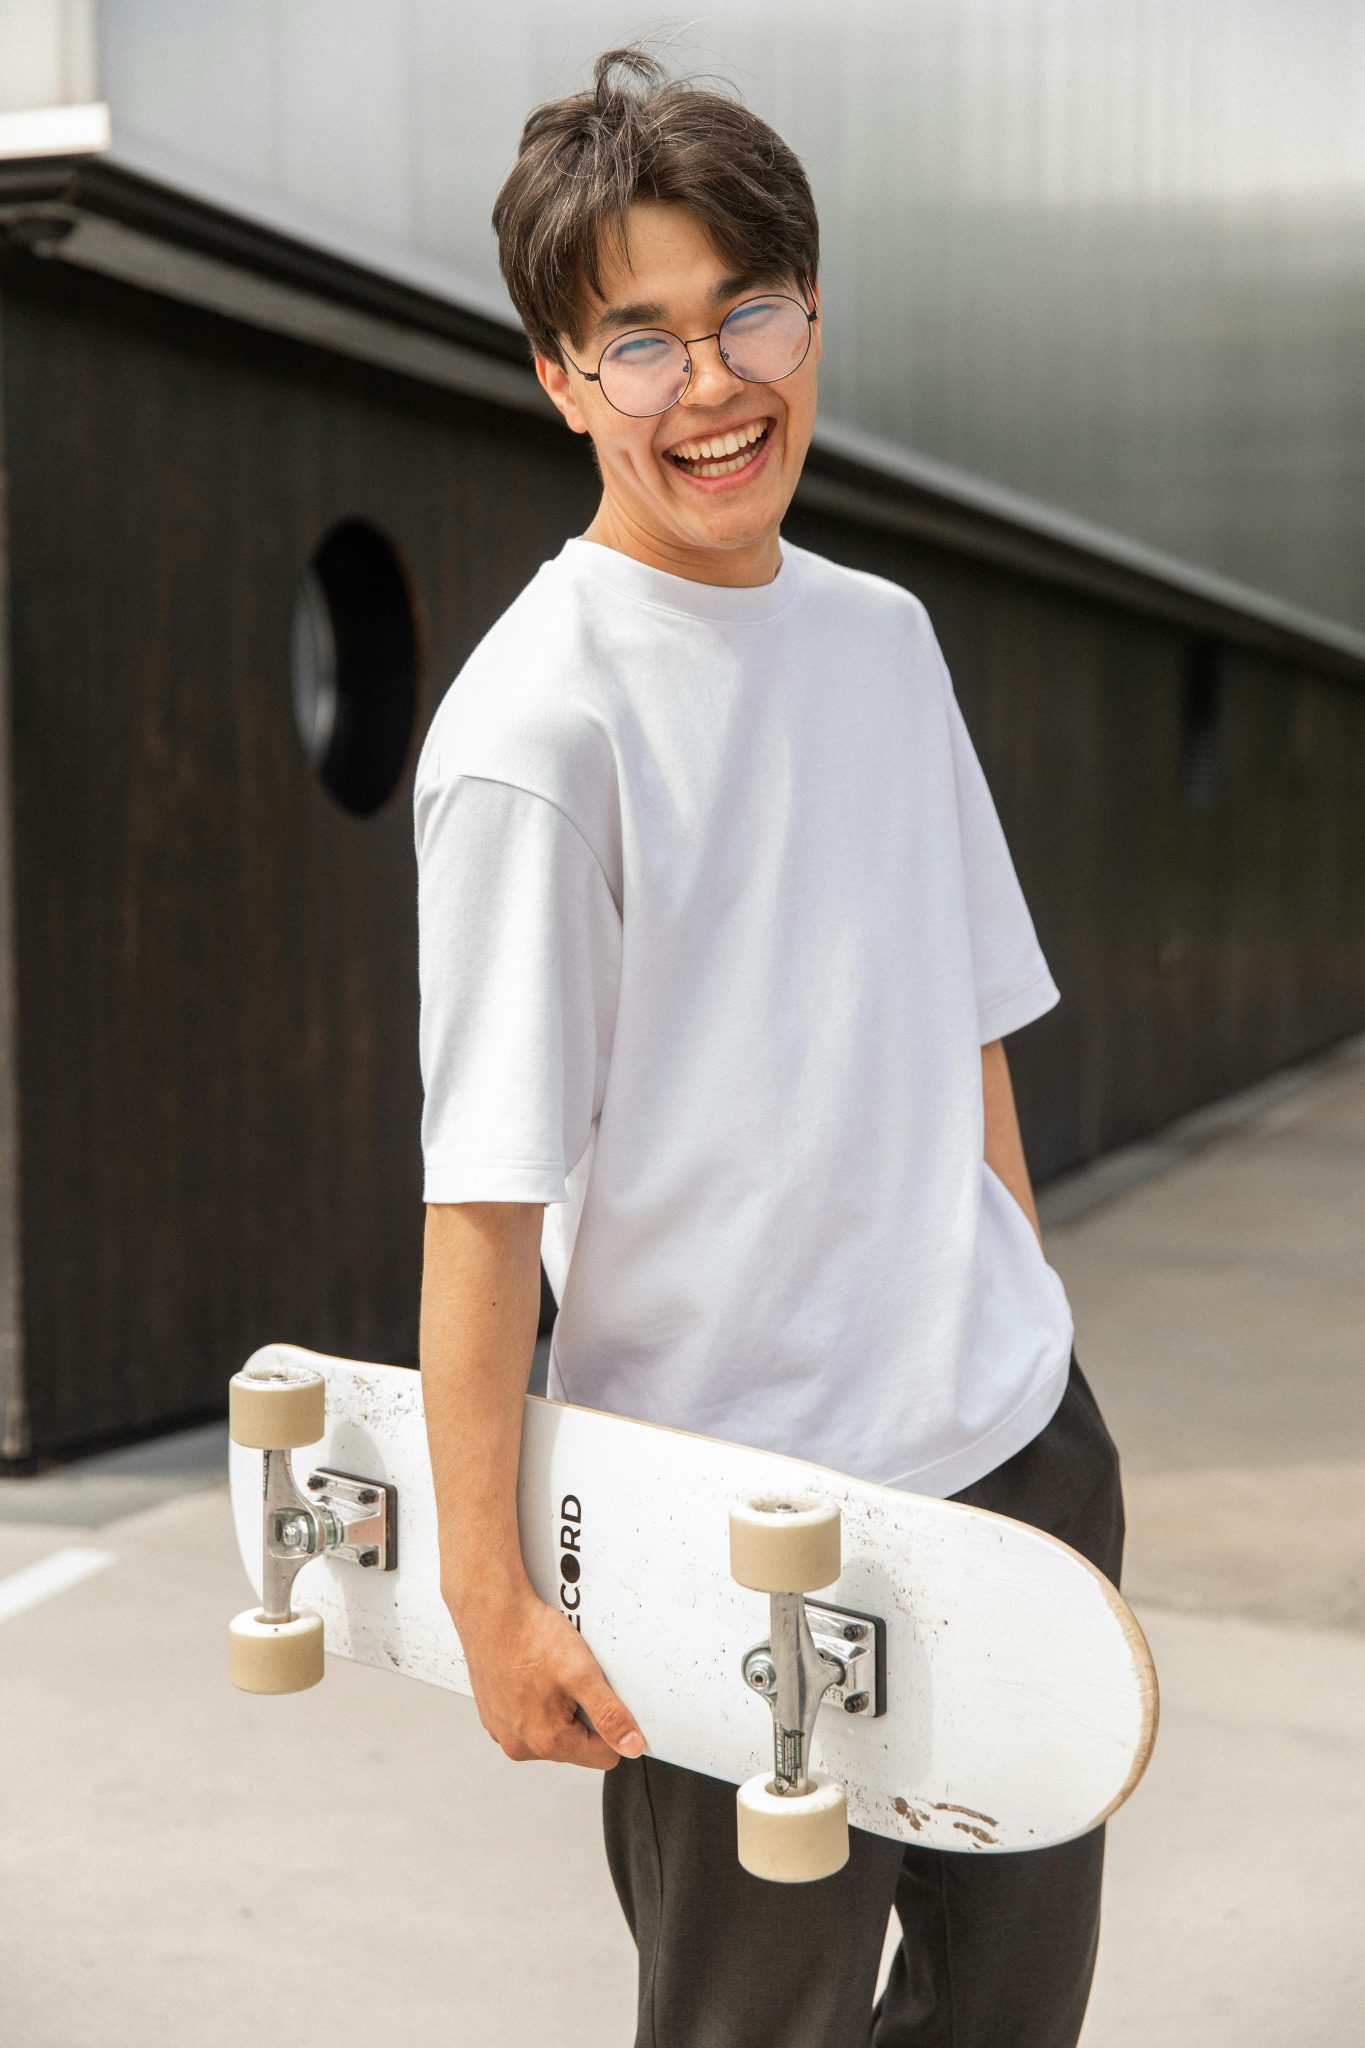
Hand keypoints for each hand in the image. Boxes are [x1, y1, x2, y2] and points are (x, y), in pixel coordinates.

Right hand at [450, 1581, 645, 1770]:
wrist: (491, 1612)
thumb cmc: (529, 1636)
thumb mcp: (582, 1673)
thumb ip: (610, 1715)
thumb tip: (630, 1745)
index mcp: (546, 1741)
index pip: (603, 1757)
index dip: (611, 1727)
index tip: (600, 1699)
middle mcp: (520, 1745)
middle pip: (575, 1746)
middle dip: (580, 1715)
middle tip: (569, 1680)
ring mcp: (503, 1731)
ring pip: (550, 1733)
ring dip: (557, 1709)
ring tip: (548, 1675)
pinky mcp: (493, 1716)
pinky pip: (527, 1720)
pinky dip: (534, 1701)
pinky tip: (531, 1675)